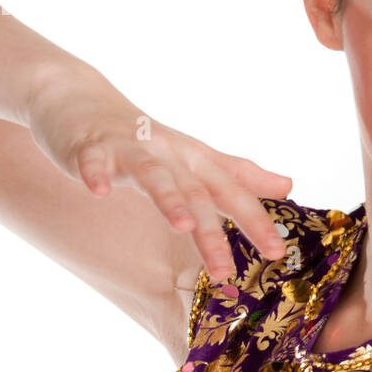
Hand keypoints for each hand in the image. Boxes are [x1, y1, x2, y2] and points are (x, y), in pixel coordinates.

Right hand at [26, 67, 291, 280]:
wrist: (82, 100)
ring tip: (183, 225)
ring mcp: (130, 149)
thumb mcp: (196, 158)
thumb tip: (289, 186)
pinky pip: (93, 160)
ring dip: (169, 198)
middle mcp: (169, 154)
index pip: (232, 193)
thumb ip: (239, 176)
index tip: (278, 252)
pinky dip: (96, 173)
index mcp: (195, 161)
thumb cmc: (144, 139)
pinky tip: (98, 190)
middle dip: (212, 232)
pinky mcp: (91, 146)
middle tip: (225, 270)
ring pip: (154, 175)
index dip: (256, 221)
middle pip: (196, 193)